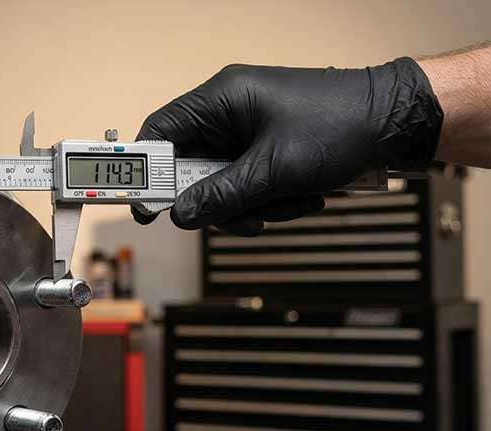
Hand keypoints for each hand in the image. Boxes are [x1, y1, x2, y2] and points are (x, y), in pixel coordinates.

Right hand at [135, 58, 442, 234]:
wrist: (398, 122)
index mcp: (222, 99)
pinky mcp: (269, 150)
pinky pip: (249, 185)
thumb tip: (180, 214)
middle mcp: (230, 113)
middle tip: (237, 218)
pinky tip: (301, 199)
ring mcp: (250, 132)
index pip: (160, 131)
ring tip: (289, 203)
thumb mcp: (274, 169)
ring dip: (250, 205)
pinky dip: (269, 200)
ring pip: (222, 183)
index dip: (146, 170)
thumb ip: (221, 195)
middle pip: (191, 167)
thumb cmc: (340, 126)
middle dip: (215, 199)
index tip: (146, 205)